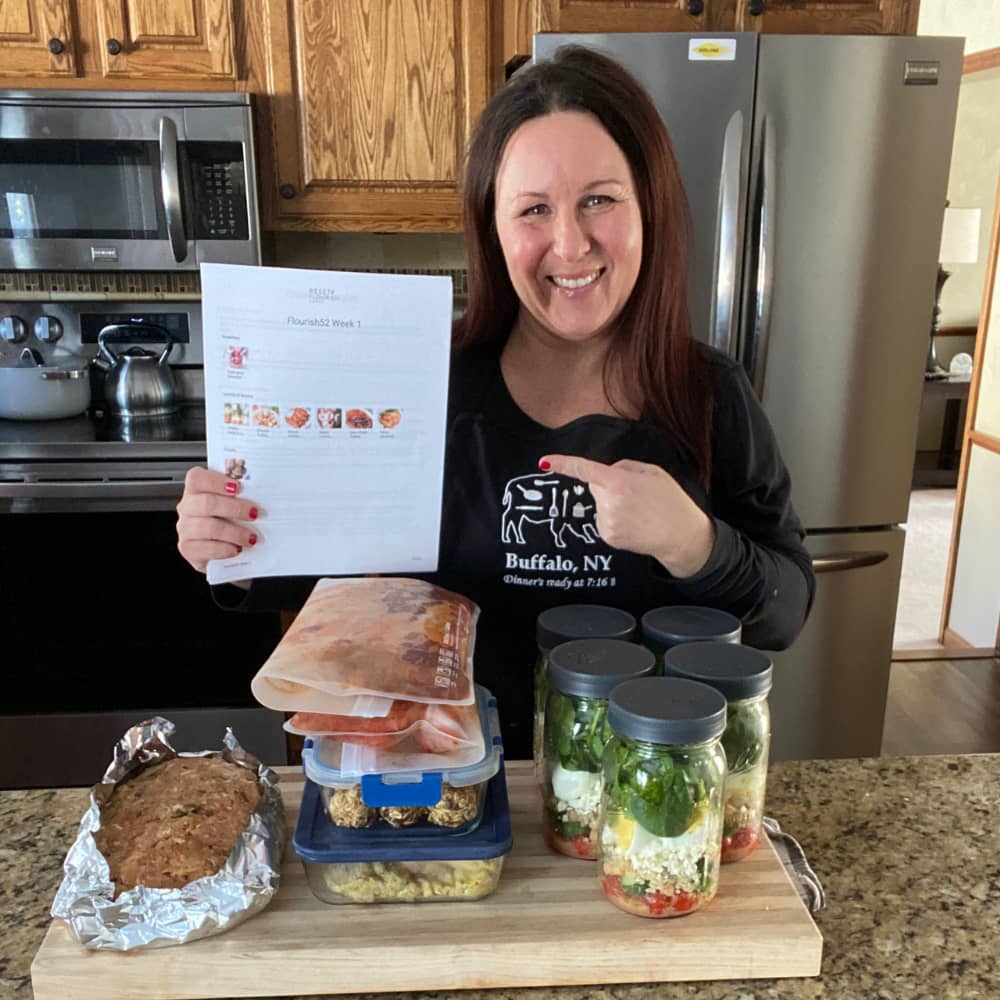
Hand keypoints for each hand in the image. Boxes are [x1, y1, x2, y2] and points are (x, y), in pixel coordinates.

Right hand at [176, 466, 260, 573]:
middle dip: (235, 508)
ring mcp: (185, 529)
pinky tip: (237, 549)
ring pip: (208, 528)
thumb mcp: (231, 504)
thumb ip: (238, 496)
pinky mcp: (188, 549)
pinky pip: (206, 548)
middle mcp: (187, 508)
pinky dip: (226, 549)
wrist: (214, 552)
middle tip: (253, 514)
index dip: (216, 482)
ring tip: (250, 538)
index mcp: (196, 491)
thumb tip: (260, 494)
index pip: (197, 478)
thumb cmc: (226, 522)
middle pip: (206, 503)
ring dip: (235, 533)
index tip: (237, 488)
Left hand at [539, 455, 715, 577]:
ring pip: (600, 505)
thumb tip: (606, 472)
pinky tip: (634, 523)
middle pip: (595, 487)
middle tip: (635, 494)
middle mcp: (609, 503)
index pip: (585, 470)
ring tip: (638, 511)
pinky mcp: (608, 537)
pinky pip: (603, 520)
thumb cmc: (670, 500)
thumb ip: (625, 467)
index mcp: (619, 482)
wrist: (681, 535)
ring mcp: (607, 522)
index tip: (544, 462)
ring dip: (613, 505)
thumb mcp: (652, 472)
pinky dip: (615, 520)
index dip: (563, 464)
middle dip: (608, 486)